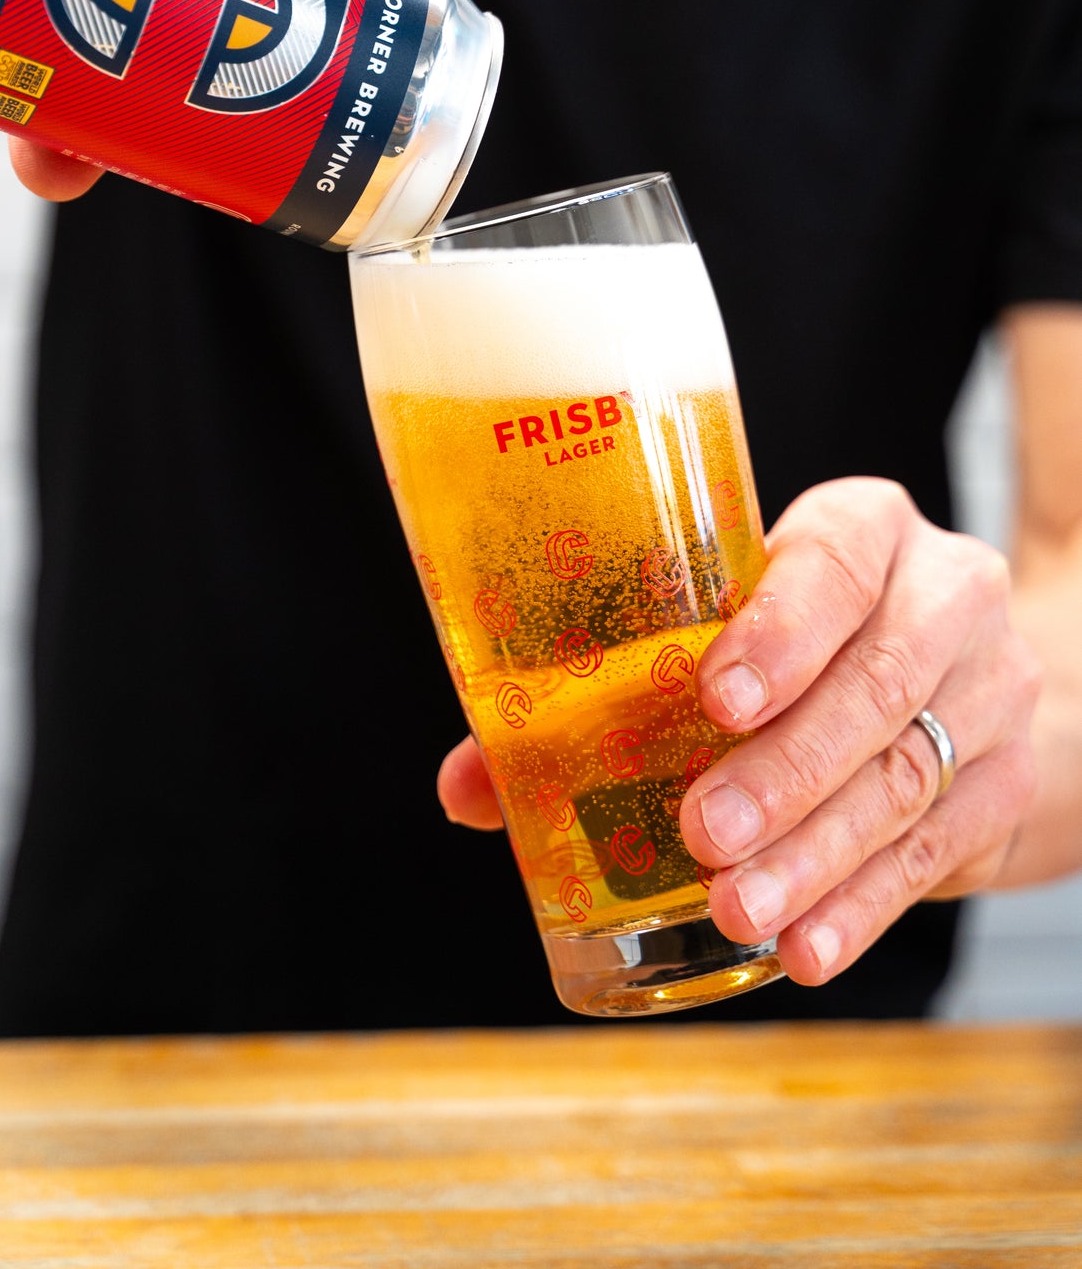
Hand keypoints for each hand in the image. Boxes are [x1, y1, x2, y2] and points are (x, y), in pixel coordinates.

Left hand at [438, 478, 1041, 987]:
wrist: (958, 679)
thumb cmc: (801, 644)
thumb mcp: (731, 631)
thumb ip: (604, 695)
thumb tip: (468, 785)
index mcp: (861, 527)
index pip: (833, 560)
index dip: (779, 630)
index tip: (715, 696)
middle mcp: (942, 592)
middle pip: (875, 682)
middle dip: (784, 768)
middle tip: (704, 831)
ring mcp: (991, 688)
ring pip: (905, 775)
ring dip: (814, 855)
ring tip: (738, 909)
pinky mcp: (1006, 780)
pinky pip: (938, 850)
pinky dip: (863, 906)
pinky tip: (805, 948)